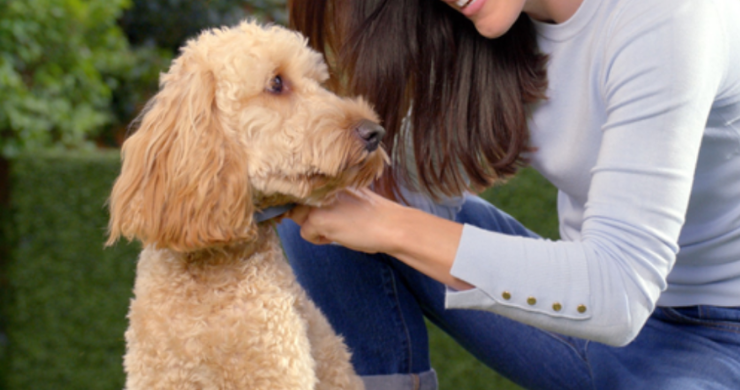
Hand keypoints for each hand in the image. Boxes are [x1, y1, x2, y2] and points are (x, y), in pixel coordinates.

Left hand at [287, 188, 403, 253]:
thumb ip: (331, 196)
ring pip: (297, 216)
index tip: (316, 210)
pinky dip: (318, 239)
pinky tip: (337, 236)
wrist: (391, 225)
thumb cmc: (377, 216)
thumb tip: (310, 206)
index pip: (304, 186)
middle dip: (308, 215)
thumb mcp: (350, 197)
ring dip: (313, 226)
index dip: (306, 201)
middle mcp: (322, 184)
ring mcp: (318, 200)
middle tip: (332, 223)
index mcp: (332, 177)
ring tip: (335, 229)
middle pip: (297, 201)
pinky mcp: (316, 218)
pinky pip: (305, 233)